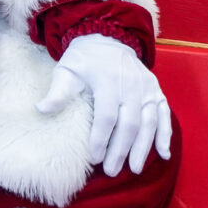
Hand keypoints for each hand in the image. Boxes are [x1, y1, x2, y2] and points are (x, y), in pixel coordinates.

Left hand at [36, 33, 171, 175]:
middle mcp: (131, 85)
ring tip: (134, 169)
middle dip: (120, 150)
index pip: (106, 117)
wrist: (107, 37)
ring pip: (148, 123)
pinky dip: (166, 135)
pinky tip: (164, 154)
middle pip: (129, 124)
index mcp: (107, 81)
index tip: (94, 159)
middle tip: (111, 171)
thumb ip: (58, 92)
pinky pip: (165, 114)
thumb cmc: (84, 59)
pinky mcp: (156, 91)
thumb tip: (41, 110)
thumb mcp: (67, 70)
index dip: (101, 139)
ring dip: (143, 148)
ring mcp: (147, 88)